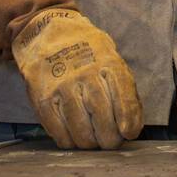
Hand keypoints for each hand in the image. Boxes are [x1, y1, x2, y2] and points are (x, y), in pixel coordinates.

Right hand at [12, 9, 143, 148]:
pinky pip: (58, 130)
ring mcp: (61, 86)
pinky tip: (74, 139)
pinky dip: (69, 141)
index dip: (128, 116)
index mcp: (107, 60)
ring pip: (80, 127)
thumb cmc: (86, 51)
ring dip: (90, 142)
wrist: (46, 33)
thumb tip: (133, 123)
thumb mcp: (110, 56)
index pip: (122, 91)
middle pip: (101, 113)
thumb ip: (123, 86)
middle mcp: (84, 73)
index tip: (129, 133)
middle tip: (111, 143)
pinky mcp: (42, 99)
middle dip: (110, 137)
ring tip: (94, 142)